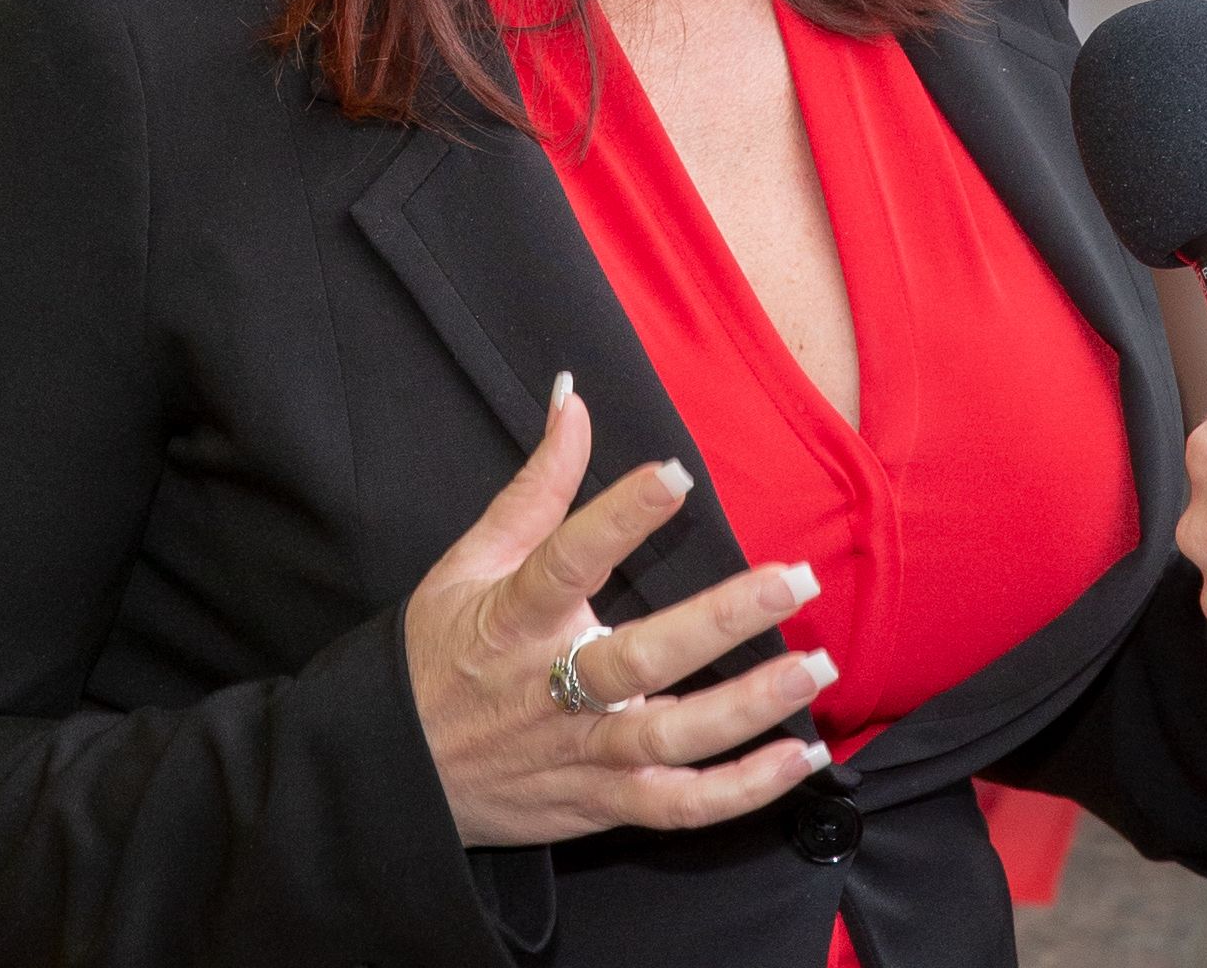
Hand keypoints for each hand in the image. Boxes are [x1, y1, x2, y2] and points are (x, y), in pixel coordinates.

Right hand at [405, 380, 836, 848]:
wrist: (393, 776)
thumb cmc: (436, 657)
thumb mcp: (469, 564)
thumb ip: (535, 486)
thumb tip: (574, 399)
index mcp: (512, 619)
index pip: (566, 561)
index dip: (619, 517)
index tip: (674, 475)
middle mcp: (548, 689)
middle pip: (640, 659)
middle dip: (722, 620)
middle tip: (795, 580)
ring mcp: (578, 753)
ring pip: (669, 738)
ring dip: (748, 707)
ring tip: (813, 667)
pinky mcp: (598, 804)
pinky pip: (676, 808)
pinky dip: (740, 792)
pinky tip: (800, 759)